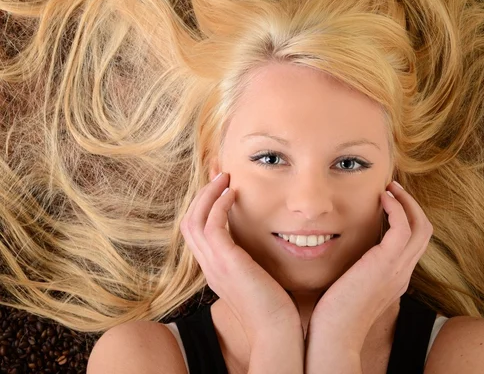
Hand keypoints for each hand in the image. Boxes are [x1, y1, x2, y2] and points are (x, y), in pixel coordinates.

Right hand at [179, 172, 301, 348]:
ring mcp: (213, 264)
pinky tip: (235, 194)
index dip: (204, 207)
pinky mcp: (225, 262)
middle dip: (201, 195)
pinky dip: (219, 205)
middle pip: (188, 222)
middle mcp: (208, 265)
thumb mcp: (256, 278)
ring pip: (194, 220)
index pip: (197, 232)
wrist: (275, 329)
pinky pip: (212, 225)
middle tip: (218, 174)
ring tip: (224, 177)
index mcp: (214, 269)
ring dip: (207, 195)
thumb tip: (260, 245)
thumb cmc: (272, 306)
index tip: (219, 187)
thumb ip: (250, 260)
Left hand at [307, 181, 433, 352]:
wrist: (335, 333)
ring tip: (389, 189)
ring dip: (406, 202)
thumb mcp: (354, 286)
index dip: (407, 218)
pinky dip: (397, 208)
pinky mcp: (386, 263)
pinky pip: (403, 228)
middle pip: (424, 231)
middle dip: (411, 205)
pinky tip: (382, 199)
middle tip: (393, 189)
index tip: (390, 202)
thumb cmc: (336, 313)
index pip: (415, 242)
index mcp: (397, 277)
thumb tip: (349, 254)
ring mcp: (398, 269)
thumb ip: (359, 269)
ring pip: (420, 226)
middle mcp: (403, 272)